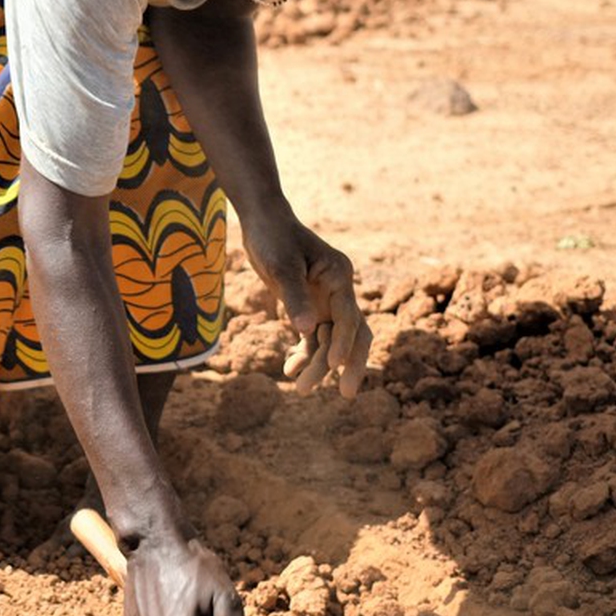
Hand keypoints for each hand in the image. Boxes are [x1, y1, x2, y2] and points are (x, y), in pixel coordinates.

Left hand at [244, 219, 371, 397]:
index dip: (344, 344)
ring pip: (331, 339)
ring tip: (300, 388)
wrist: (263, 220)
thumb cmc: (273, 237)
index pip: (348, 317)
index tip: (336, 368)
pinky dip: (305, 353)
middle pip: (352, 334)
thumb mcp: (280, 266)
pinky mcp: (309, 305)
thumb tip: (305, 331)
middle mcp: (338, 290)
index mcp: (340, 276)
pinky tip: (290, 369)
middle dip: (350, 364)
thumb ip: (293, 297)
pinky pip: (313, 336)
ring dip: (320, 364)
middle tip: (346, 395)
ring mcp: (326, 299)